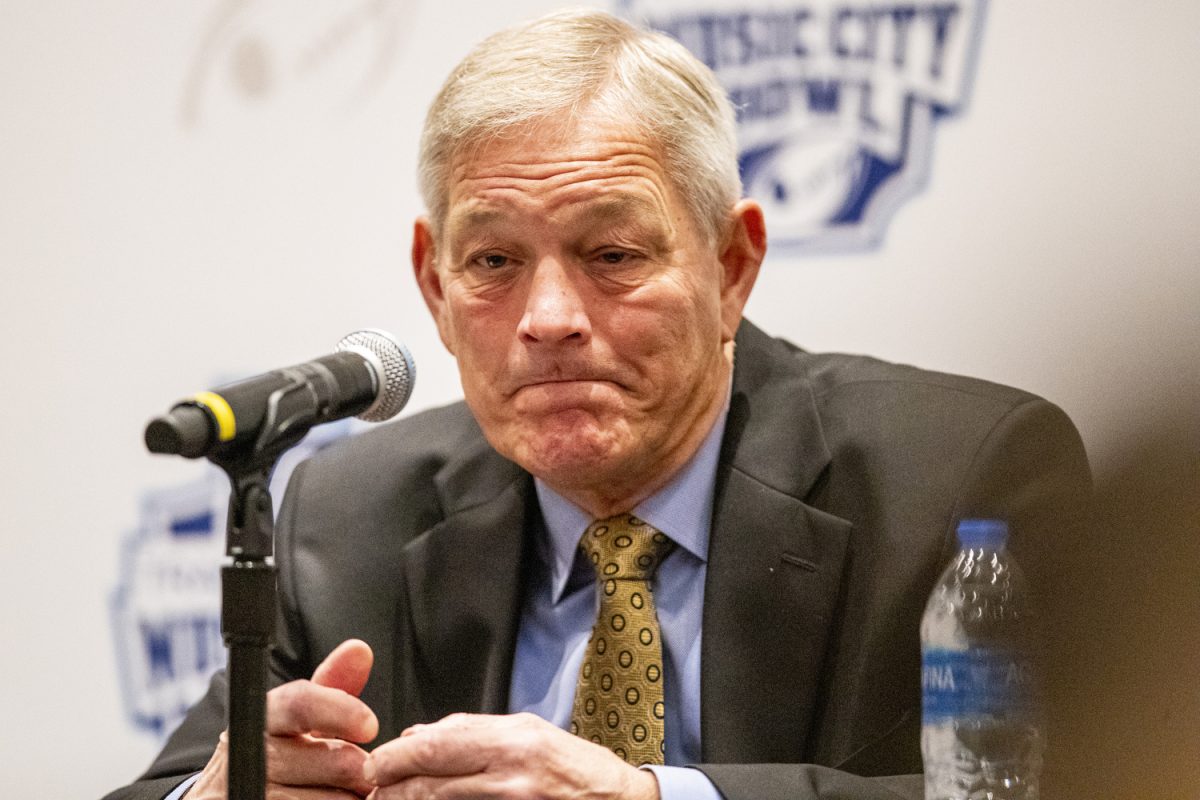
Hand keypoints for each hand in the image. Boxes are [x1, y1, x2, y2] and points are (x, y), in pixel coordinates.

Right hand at [188, 639, 379, 798]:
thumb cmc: (277, 759)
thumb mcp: (298, 723)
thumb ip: (331, 688)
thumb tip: (360, 649)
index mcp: (260, 718)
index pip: (300, 703)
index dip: (341, 711)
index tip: (371, 725)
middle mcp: (245, 755)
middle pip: (329, 760)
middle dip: (359, 769)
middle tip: (367, 774)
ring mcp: (243, 792)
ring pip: (328, 799)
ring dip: (349, 798)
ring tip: (349, 794)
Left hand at [363, 712, 659, 799]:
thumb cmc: (576, 767)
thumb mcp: (527, 732)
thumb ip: (472, 732)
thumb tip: (418, 736)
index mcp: (511, 738)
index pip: (434, 745)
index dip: (394, 758)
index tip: (373, 764)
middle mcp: (510, 771)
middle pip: (429, 780)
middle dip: (390, 787)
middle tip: (370, 789)